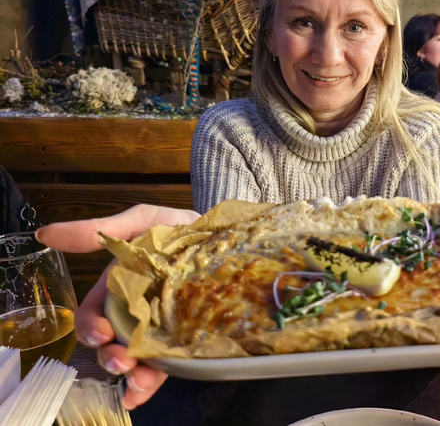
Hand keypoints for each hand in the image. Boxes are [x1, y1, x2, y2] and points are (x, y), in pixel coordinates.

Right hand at [36, 204, 199, 409]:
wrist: (221, 232)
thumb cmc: (175, 226)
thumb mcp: (139, 221)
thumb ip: (96, 231)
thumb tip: (45, 234)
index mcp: (118, 287)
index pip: (93, 314)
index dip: (90, 327)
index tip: (99, 334)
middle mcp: (134, 312)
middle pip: (113, 343)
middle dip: (112, 357)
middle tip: (122, 362)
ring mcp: (159, 327)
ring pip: (138, 358)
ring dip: (133, 375)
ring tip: (140, 382)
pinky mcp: (183, 338)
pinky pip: (166, 364)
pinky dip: (153, 381)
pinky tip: (145, 392)